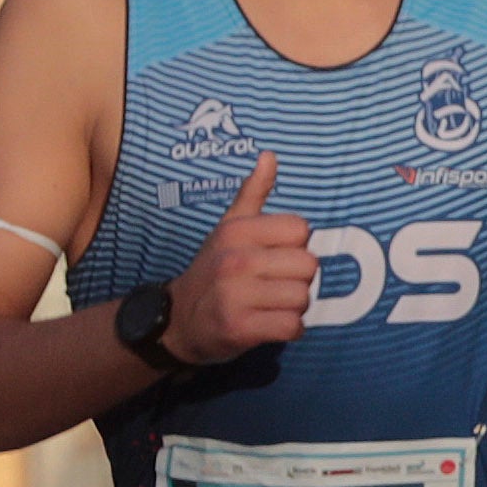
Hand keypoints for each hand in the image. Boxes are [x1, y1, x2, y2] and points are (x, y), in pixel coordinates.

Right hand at [166, 152, 311, 364]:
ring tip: (269, 305)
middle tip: (273, 285)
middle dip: (298, 279)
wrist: (177, 320)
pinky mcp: (239, 328)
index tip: (274, 257)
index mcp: (237, 231)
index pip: (301, 230)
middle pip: (308, 265)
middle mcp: (235, 259)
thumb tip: (269, 156)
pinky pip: (292, 326)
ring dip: (294, 307)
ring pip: (303, 297)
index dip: (294, 246)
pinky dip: (289, 329)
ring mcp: (235, 295)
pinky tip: (270, 324)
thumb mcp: (228, 228)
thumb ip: (253, 193)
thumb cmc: (212, 270)